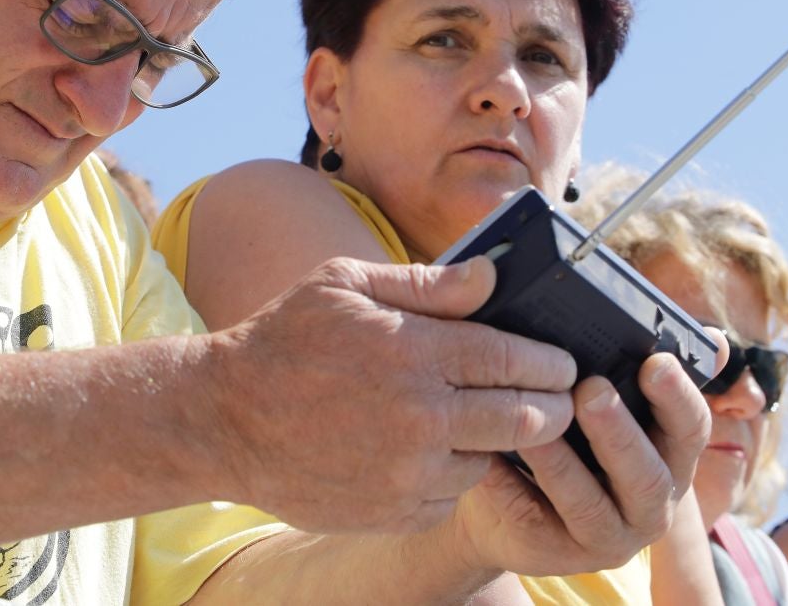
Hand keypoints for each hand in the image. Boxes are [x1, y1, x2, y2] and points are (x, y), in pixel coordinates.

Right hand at [204, 256, 578, 533]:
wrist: (224, 419)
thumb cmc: (285, 339)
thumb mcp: (345, 284)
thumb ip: (425, 283)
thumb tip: (492, 275)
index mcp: (414, 351)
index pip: (515, 359)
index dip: (551, 361)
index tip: (563, 363)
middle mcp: (420, 416)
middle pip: (526, 418)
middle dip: (552, 407)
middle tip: (556, 399)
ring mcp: (407, 472)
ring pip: (491, 461)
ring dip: (496, 443)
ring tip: (481, 421)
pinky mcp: (393, 512)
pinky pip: (450, 496)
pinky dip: (451, 475)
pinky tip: (430, 451)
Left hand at [442, 349, 714, 576]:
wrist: (501, 496)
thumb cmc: (560, 431)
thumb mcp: (593, 399)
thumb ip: (633, 365)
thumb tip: (708, 335)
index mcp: (668, 456)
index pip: (691, 429)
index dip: (679, 397)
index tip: (654, 362)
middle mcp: (650, 502)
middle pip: (649, 475)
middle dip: (619, 432)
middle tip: (591, 390)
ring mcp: (609, 536)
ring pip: (591, 505)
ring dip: (562, 462)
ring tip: (534, 424)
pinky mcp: (560, 554)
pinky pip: (535, 521)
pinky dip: (511, 486)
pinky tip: (488, 456)